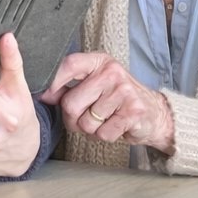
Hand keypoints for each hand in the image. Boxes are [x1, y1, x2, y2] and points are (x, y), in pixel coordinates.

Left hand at [40, 52, 174, 153]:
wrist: (154, 113)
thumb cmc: (118, 99)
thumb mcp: (94, 85)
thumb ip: (69, 88)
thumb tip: (43, 95)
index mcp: (99, 62)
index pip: (69, 64)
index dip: (53, 82)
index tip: (47, 96)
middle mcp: (112, 72)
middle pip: (71, 103)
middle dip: (73, 118)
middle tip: (88, 117)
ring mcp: (124, 91)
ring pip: (86, 122)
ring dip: (91, 129)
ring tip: (105, 120)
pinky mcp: (133, 111)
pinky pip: (102, 134)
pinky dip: (106, 136)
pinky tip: (116, 126)